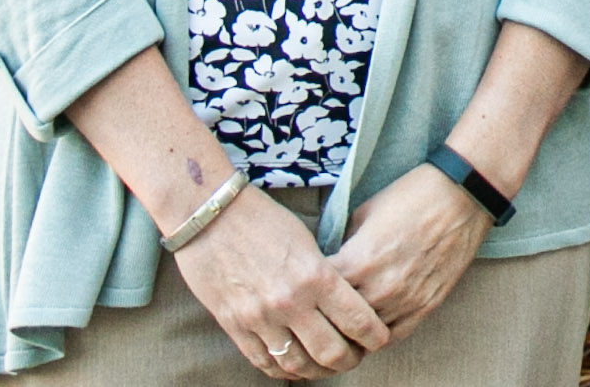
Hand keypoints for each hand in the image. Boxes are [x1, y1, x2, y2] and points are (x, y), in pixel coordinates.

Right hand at [174, 186, 395, 378]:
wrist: (211, 217)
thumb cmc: (265, 220)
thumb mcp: (308, 242)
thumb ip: (326, 274)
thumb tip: (346, 300)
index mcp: (316, 276)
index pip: (357, 320)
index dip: (374, 336)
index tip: (378, 338)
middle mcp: (291, 302)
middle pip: (331, 351)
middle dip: (349, 359)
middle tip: (355, 356)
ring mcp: (260, 318)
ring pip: (297, 363)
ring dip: (317, 371)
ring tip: (327, 366)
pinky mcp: (234, 326)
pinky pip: (263, 361)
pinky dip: (283, 370)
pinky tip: (295, 368)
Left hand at [326, 164, 490, 335]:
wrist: (463, 194)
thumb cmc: (412, 196)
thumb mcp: (364, 212)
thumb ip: (344, 244)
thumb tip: (330, 262)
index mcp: (358, 261)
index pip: (316, 292)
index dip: (310, 287)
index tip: (310, 282)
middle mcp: (379, 287)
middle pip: (337, 320)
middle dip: (328, 311)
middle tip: (325, 302)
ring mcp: (405, 300)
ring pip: (363, 335)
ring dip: (353, 326)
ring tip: (348, 313)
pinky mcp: (426, 306)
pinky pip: (393, 336)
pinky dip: (378, 333)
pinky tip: (373, 321)